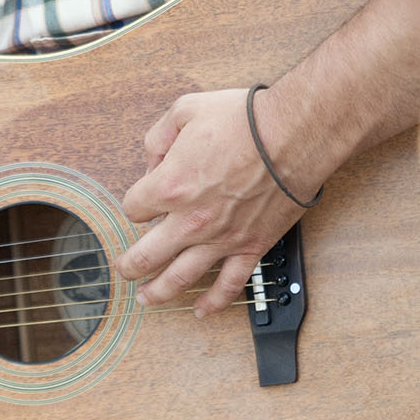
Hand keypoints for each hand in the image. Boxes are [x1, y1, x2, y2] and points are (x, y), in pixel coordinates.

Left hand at [115, 86, 320, 316]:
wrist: (294, 135)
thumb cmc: (245, 121)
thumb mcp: (186, 109)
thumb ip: (159, 136)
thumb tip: (153, 159)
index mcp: (169, 186)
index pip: (133, 208)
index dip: (136, 203)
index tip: (144, 200)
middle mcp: (190, 220)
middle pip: (146, 255)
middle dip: (131, 265)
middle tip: (125, 270)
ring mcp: (220, 238)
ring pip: (180, 278)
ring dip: (159, 291)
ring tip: (148, 298)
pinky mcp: (250, 247)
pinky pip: (228, 284)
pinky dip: (214, 302)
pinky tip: (202, 311)